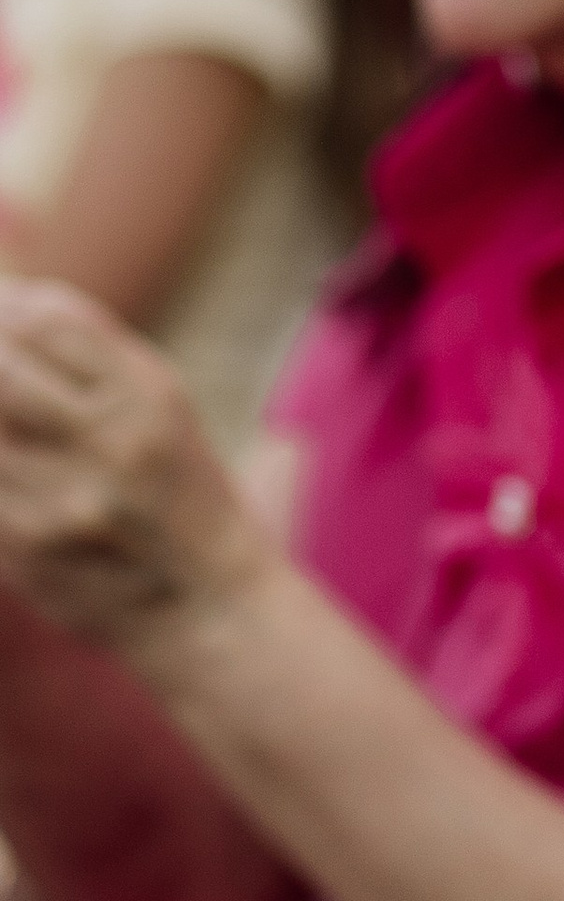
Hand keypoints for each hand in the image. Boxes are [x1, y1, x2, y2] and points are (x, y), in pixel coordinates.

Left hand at [0, 280, 266, 654]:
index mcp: (148, 396)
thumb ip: (86, 350)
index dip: (6, 308)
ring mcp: (62, 499)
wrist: (207, 604)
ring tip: (11, 428)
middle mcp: (110, 442)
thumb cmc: (174, 489)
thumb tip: (3, 296)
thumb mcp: (158, 405)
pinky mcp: (23, 549)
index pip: (49, 321)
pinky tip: (6, 465)